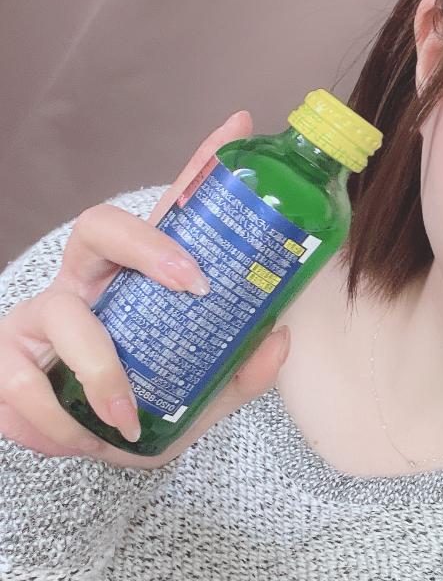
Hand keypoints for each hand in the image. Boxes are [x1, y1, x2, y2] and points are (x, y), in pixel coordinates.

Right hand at [0, 111, 290, 468]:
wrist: (76, 452)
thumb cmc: (137, 411)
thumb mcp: (196, 398)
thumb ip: (236, 374)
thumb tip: (278, 338)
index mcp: (138, 282)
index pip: (168, 213)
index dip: (200, 167)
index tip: (239, 128)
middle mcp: (89, 283)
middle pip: (100, 224)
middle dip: (147, 246)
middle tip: (194, 284)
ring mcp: (44, 315)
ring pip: (64, 316)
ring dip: (101, 375)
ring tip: (124, 421)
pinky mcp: (7, 357)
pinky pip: (23, 382)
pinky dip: (56, 423)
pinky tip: (78, 441)